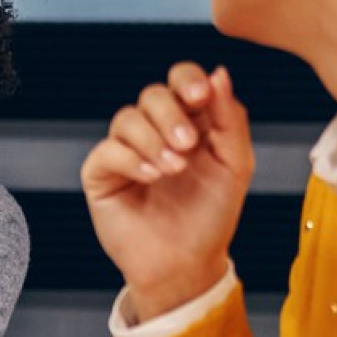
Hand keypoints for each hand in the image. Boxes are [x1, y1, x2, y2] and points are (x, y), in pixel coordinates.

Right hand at [81, 63, 253, 319]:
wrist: (188, 263)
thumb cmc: (212, 215)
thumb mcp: (235, 164)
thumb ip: (230, 118)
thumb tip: (219, 72)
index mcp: (189, 120)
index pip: (181, 80)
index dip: (187, 79)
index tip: (201, 96)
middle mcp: (155, 130)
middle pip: (152, 94)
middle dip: (171, 114)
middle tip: (188, 144)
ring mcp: (126, 150)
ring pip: (127, 118)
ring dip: (153, 140)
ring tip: (173, 170)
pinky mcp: (102, 173)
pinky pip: (107, 150)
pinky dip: (131, 159)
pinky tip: (151, 177)